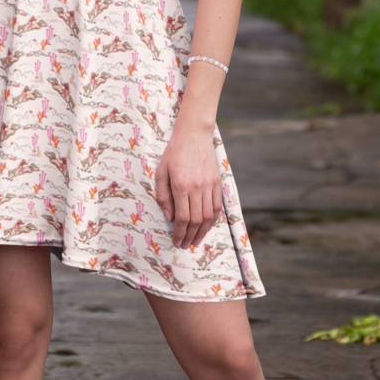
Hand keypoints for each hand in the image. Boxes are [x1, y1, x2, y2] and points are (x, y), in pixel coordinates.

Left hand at [155, 111, 222, 249]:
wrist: (194, 134)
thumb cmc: (174, 152)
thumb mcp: (161, 172)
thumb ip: (163, 196)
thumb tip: (169, 217)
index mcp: (181, 185)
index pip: (182, 218)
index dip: (179, 233)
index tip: (176, 241)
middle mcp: (197, 187)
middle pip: (196, 220)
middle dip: (190, 236)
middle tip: (185, 245)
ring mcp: (209, 185)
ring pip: (208, 216)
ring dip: (202, 232)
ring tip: (195, 241)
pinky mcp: (217, 182)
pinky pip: (217, 206)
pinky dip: (213, 220)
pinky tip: (207, 227)